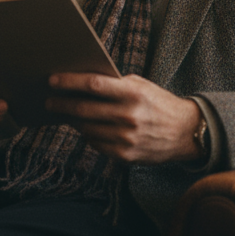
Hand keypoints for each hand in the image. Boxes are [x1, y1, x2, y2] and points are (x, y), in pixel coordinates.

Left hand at [45, 72, 201, 164]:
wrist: (185, 132)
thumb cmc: (158, 103)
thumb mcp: (141, 86)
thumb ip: (115, 84)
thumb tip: (83, 83)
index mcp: (133, 93)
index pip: (93, 85)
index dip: (70, 82)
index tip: (53, 80)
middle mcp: (128, 116)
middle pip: (84, 109)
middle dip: (62, 104)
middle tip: (49, 101)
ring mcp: (126, 138)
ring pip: (87, 129)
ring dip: (73, 121)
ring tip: (65, 114)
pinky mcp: (125, 155)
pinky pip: (96, 144)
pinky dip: (88, 135)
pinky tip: (86, 128)